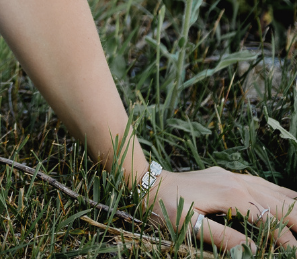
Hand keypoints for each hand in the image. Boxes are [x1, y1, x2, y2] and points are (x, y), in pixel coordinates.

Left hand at [149, 167, 296, 252]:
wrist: (145, 182)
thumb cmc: (164, 207)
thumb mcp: (191, 226)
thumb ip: (225, 239)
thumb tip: (256, 250)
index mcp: (232, 195)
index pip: (272, 222)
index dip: (288, 243)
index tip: (295, 256)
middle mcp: (237, 181)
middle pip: (280, 204)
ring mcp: (233, 176)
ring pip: (275, 191)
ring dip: (294, 208)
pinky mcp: (227, 175)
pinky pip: (263, 184)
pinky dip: (282, 194)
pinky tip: (290, 199)